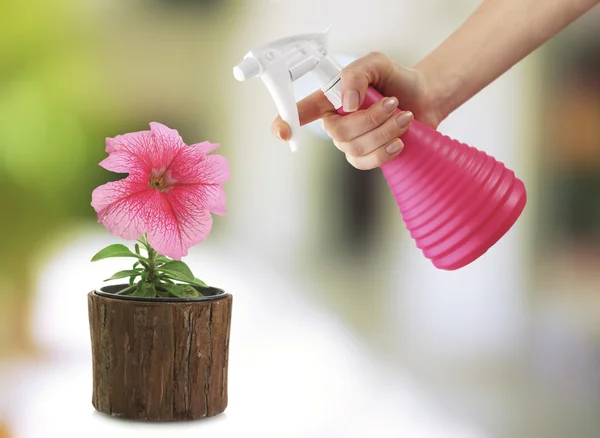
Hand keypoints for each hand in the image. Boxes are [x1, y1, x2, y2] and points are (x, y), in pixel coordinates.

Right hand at [271, 52, 440, 169]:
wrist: (422, 99)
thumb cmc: (395, 80)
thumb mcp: (377, 63)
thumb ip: (357, 74)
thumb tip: (347, 104)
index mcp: (329, 99)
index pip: (299, 112)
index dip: (284, 123)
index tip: (282, 133)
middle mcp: (334, 122)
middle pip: (338, 132)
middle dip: (371, 118)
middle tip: (394, 104)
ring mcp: (348, 143)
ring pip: (356, 147)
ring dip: (386, 131)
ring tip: (404, 116)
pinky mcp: (364, 158)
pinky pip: (366, 162)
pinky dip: (386, 151)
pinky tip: (398, 141)